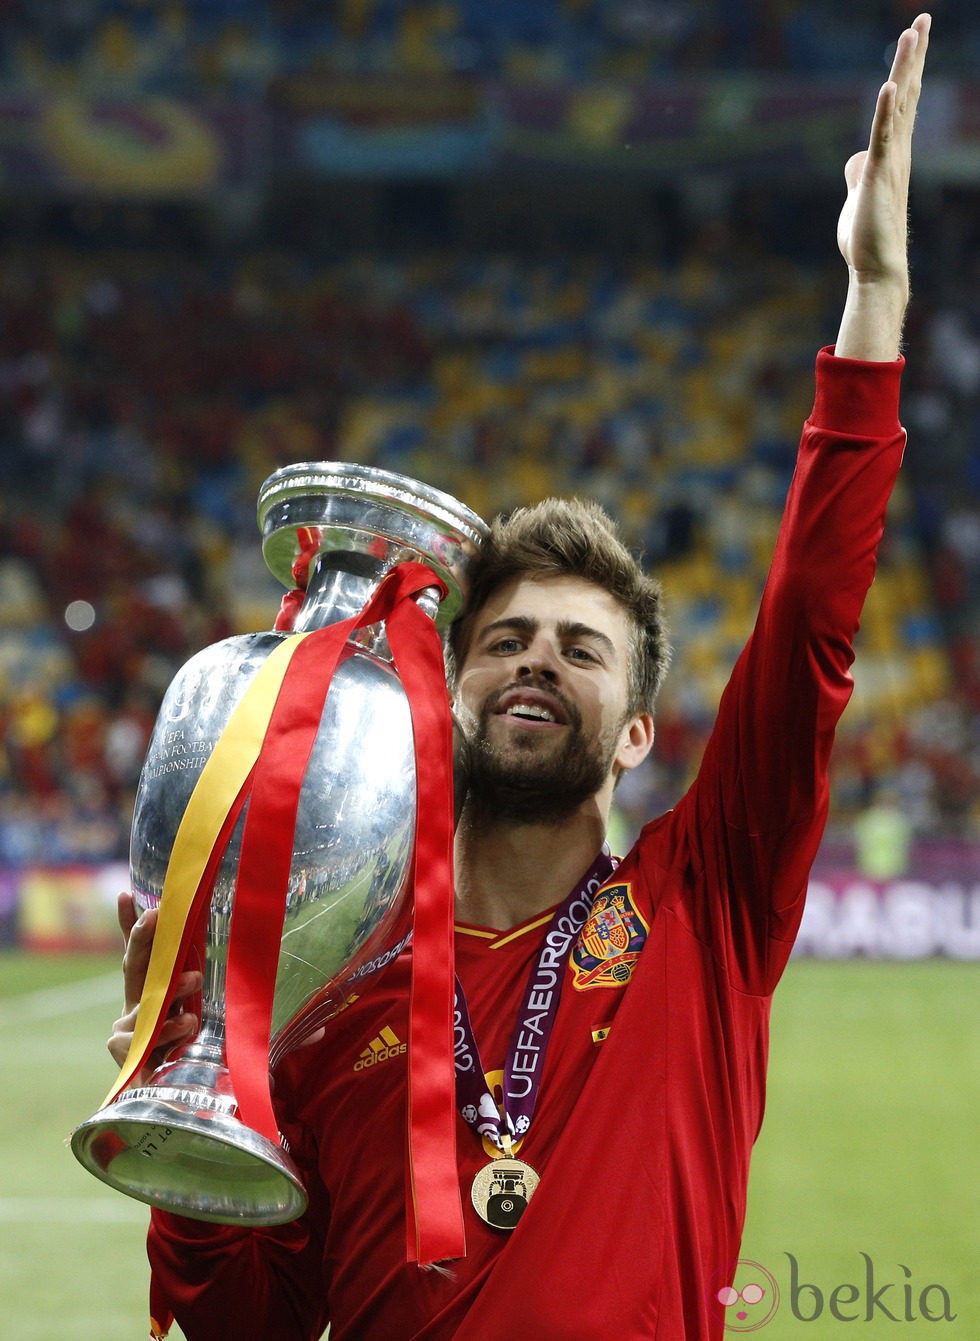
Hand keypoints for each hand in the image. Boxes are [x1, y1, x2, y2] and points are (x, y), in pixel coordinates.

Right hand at [108, 891, 202, 1078]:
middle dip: (142, 939)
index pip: (136, 957)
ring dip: (174, 987)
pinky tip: (187, 1024)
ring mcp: (127, 1032)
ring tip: (195, 978)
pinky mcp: (126, 1054)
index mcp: (147, 996)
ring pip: (147, 1001)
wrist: (169, 1107)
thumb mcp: (190, 1016)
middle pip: (134, 968)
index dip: (128, 926)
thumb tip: (206, 958)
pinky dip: (171, 1028)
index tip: (125, 894)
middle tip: (155, 915)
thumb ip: (190, 992)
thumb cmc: (183, 1058)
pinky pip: (148, 1034)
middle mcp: (133, 1010)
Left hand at [837, 14, 929, 287]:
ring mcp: (891, 162)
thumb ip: (859, 172)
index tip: (915, 37)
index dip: (909, 69)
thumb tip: (856, 158)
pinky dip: (884, 112)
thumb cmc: (868, 235)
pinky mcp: (878, 176)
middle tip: (922, 19)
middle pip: (908, 94)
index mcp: (894, 153)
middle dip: (914, 56)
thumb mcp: (859, 195)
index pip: (903, 102)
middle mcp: (899, 151)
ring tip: (913, 34)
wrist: (876, 266)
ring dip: (904, 69)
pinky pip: (882, 138)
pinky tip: (889, 86)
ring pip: (899, 107)